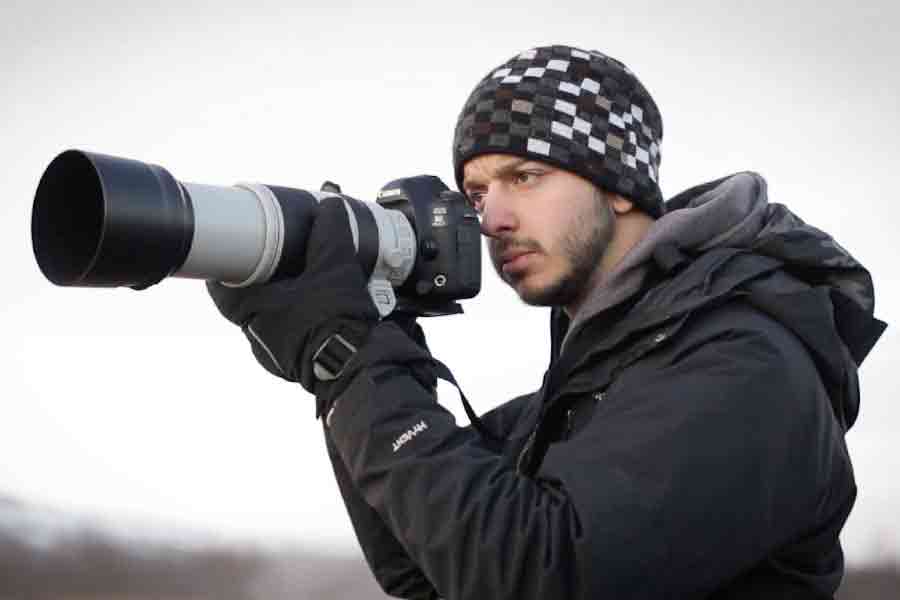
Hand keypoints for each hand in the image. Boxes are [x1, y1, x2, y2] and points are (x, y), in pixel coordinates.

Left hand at [207, 196, 377, 405]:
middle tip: (275, 262)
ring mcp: (272, 353)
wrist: (360, 367)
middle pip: (244, 300)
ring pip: (266, 319)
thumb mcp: (337, 265)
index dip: (223, 266)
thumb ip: (331, 233)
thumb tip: (329, 207)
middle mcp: (256, 333)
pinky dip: (296, 322)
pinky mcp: (293, 364)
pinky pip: (286, 336)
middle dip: (259, 281)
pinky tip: (318, 312)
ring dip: (279, 303)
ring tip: (302, 284)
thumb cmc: (337, 321)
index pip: (219, 286)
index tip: (232, 251)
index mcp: (253, 309)